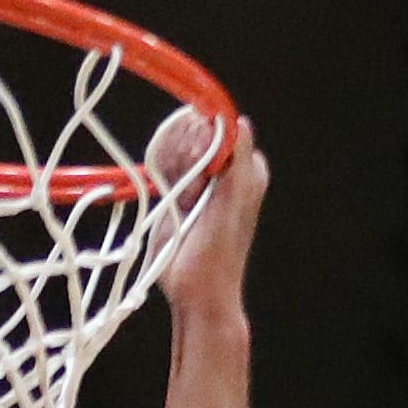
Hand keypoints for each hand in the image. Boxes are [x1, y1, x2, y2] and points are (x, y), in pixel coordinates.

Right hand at [149, 111, 268, 319]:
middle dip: (187, 157)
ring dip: (174, 170)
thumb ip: (237, 156)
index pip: (220, 124)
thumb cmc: (220, 251)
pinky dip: (162, 173)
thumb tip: (237, 119)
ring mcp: (197, 180)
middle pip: (194, 131)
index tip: (199, 162)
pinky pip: (163, 165)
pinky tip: (171, 198)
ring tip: (185, 202)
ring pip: (176, 147)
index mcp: (245, 167)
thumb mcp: (235, 198)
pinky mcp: (174, 192)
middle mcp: (222, 169)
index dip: (204, 136)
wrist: (195, 288)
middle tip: (194, 192)